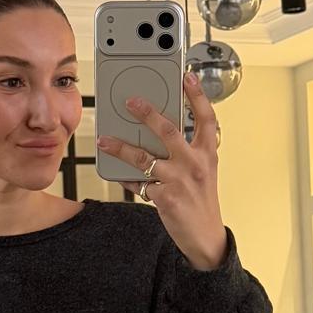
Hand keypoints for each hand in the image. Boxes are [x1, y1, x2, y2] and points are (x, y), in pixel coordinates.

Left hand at [97, 72, 228, 270]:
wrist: (205, 236)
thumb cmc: (201, 199)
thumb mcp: (203, 170)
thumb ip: (187, 150)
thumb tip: (158, 130)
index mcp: (207, 154)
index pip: (206, 119)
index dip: (197, 96)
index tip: (187, 76)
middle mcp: (195, 164)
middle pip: (168, 131)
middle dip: (146, 113)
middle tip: (130, 102)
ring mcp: (179, 181)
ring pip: (144, 158)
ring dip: (121, 147)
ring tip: (105, 140)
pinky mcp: (165, 199)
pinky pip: (138, 183)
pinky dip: (125, 177)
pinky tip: (115, 172)